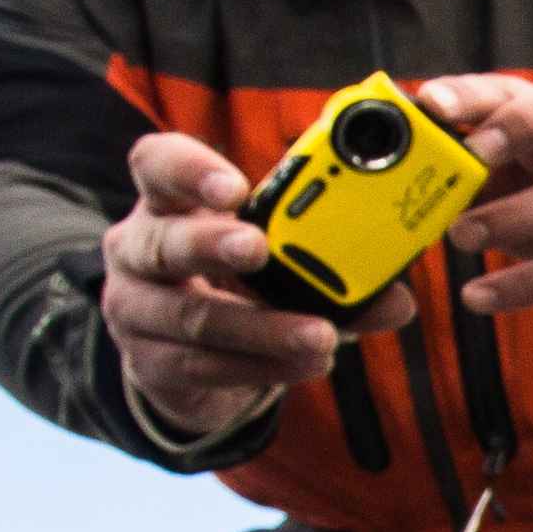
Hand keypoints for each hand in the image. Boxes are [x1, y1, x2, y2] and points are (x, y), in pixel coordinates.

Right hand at [101, 132, 412, 436]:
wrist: (191, 357)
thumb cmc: (238, 283)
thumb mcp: (278, 263)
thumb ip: (334, 271)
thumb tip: (396, 300)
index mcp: (171, 203)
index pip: (158, 165)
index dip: (189, 170)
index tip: (235, 187)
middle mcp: (138, 249)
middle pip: (164, 240)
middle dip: (212, 243)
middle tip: (258, 248)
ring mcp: (135, 308)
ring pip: (191, 315)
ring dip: (263, 327)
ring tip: (321, 336)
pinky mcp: (150, 362)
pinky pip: (205, 365)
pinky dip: (262, 367)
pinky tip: (306, 365)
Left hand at [420, 72, 532, 317]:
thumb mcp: (506, 167)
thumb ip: (458, 155)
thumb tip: (387, 152)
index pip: (522, 85)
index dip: (476, 93)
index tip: (431, 103)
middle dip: (516, 128)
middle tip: (467, 156)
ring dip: (513, 215)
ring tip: (460, 237)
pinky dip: (522, 284)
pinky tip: (479, 296)